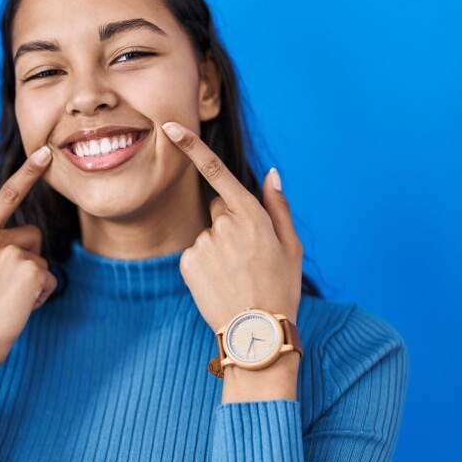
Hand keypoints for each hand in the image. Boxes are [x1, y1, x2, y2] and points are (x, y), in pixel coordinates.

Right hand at [0, 144, 57, 371]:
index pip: (6, 197)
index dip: (28, 174)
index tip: (47, 153)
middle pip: (32, 238)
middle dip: (28, 261)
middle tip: (3, 291)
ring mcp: (11, 253)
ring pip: (41, 261)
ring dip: (32, 283)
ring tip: (6, 303)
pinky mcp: (30, 271)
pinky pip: (48, 280)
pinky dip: (39, 297)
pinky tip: (18, 308)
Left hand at [162, 121, 302, 333]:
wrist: (256, 334)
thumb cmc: (280, 289)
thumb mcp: (291, 247)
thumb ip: (279, 206)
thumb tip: (271, 173)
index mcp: (253, 217)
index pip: (217, 173)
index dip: (191, 147)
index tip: (170, 127)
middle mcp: (225, 226)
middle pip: (219, 210)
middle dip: (230, 224)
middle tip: (249, 258)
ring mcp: (204, 244)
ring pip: (208, 234)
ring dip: (219, 249)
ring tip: (237, 276)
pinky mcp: (188, 262)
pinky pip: (195, 253)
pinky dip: (205, 265)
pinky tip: (220, 283)